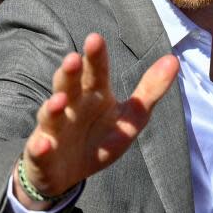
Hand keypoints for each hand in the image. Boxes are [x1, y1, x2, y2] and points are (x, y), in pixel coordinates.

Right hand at [16, 33, 178, 208]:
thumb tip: (174, 59)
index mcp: (93, 95)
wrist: (67, 174)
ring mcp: (53, 129)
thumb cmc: (100, 138)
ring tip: (60, 100)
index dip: (95, 57)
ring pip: (50, 115)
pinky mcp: (41, 154)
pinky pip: (39, 150)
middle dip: (70, 73)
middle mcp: (70, 106)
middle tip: (74, 58)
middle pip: (68, 86)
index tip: (95, 38)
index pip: (95, 72)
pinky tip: (44, 143)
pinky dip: (40, 147)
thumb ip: (151, 90)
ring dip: (52, 108)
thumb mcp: (131, 118)